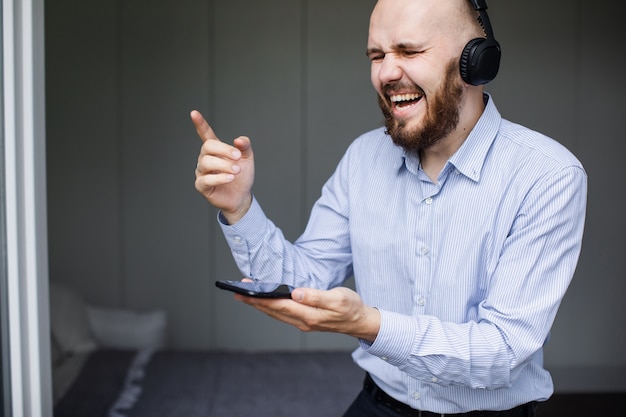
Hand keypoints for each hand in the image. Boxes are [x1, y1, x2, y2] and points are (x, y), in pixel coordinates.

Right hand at [191, 110, 254, 223]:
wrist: (242, 196)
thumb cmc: (242, 176)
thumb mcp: (247, 158)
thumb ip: (245, 146)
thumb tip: (238, 139)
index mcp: (216, 150)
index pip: (206, 135)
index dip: (200, 124)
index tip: (194, 113)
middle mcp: (206, 159)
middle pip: (208, 147)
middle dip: (224, 150)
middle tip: (237, 157)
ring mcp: (202, 172)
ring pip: (206, 163)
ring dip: (224, 165)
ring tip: (236, 171)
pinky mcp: (202, 186)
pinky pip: (206, 180)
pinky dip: (219, 178)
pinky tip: (230, 178)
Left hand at [235, 286, 380, 341]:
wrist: (360, 322)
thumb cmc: (351, 307)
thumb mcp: (338, 298)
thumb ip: (316, 296)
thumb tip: (297, 293)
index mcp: (309, 315)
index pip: (280, 305)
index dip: (262, 298)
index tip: (247, 292)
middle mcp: (303, 321)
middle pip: (274, 311)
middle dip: (255, 302)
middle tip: (237, 292)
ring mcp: (303, 322)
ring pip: (276, 314)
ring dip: (260, 305)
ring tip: (246, 296)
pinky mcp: (305, 320)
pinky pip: (282, 314)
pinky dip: (271, 307)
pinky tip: (265, 302)